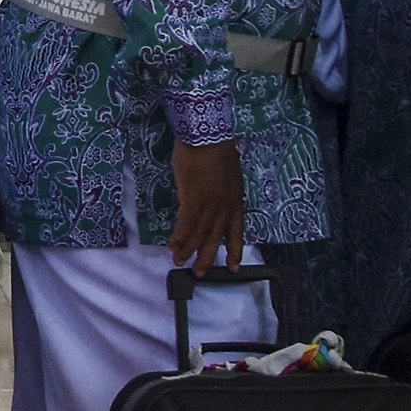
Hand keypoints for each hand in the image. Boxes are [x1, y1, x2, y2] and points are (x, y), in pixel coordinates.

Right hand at [168, 139, 247, 268]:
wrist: (208, 138)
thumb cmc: (216, 149)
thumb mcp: (228, 173)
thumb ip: (224, 189)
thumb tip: (215, 195)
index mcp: (235, 201)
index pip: (237, 231)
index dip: (236, 251)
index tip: (234, 267)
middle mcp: (225, 207)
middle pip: (216, 238)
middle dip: (208, 257)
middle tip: (200, 272)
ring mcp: (210, 205)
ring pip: (199, 235)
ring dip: (188, 250)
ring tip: (180, 262)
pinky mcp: (193, 200)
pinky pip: (186, 225)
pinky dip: (179, 237)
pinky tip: (173, 246)